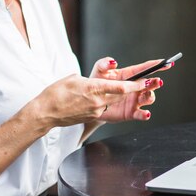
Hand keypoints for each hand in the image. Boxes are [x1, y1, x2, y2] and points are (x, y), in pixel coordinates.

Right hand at [27, 73, 147, 129]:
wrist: (44, 113)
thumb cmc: (55, 93)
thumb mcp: (72, 78)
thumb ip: (89, 79)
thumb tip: (95, 81)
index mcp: (94, 89)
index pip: (120, 87)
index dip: (136, 85)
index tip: (147, 80)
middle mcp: (97, 101)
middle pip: (122, 95)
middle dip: (137, 90)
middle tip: (151, 84)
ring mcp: (95, 111)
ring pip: (114, 101)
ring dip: (124, 96)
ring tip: (135, 91)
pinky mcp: (91, 117)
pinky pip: (104, 107)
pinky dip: (108, 102)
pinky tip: (106, 97)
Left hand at [89, 57, 169, 121]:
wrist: (91, 102)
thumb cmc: (97, 83)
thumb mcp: (99, 71)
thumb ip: (104, 64)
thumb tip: (113, 62)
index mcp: (130, 75)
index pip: (145, 68)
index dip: (156, 65)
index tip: (166, 63)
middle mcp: (135, 87)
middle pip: (150, 84)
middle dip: (155, 82)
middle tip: (157, 81)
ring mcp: (134, 100)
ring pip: (149, 98)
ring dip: (150, 95)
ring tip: (147, 94)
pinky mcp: (131, 112)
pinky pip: (141, 114)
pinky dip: (145, 114)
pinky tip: (146, 113)